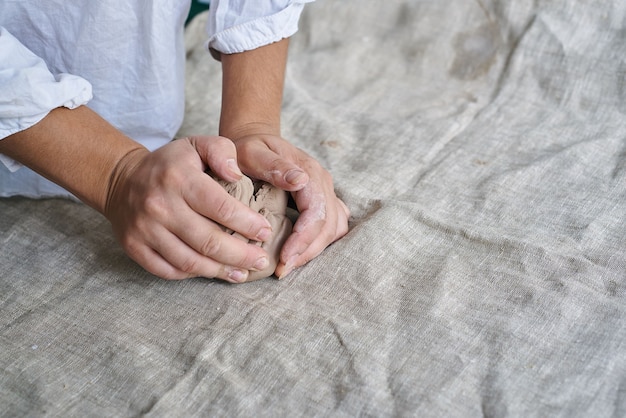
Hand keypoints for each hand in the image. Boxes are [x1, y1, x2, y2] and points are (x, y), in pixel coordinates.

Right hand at [104, 136, 273, 281]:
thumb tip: (237, 175)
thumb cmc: (170, 165)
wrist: (122, 180)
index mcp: (179, 179)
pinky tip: (213, 272)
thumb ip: (222, 151)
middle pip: (208, 240)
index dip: (247, 224)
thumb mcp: (196, 144)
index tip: (266, 231)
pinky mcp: (135, 247)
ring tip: (243, 272)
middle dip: (241, 254)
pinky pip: (169, 270)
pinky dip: (194, 275)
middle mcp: (160, 206)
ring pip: (190, 261)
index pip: (220, 207)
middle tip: (261, 259)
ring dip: (221, 270)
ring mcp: (145, 229)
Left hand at [233, 134, 349, 277]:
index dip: (303, 238)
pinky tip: (299, 254)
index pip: (316, 212)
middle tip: (283, 270)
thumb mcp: (253, 152)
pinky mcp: (323, 200)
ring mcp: (326, 191)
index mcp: (309, 172)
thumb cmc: (248, 148)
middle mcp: (323, 182)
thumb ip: (275, 166)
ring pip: (334, 228)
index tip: (284, 258)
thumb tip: (300, 180)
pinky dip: (320, 243)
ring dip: (315, 250)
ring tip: (290, 265)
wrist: (254, 139)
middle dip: (307, 251)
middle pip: (328, 225)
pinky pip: (332, 226)